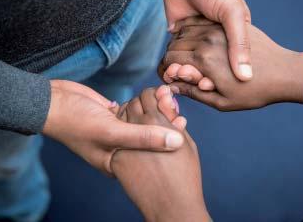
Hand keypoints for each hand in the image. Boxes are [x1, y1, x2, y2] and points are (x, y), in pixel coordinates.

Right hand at [42, 80, 183, 175]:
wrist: (52, 102)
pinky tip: (159, 93)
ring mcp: (117, 130)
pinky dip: (147, 101)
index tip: (182, 124)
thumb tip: (178, 142)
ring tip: (168, 96)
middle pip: (150, 137)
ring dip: (157, 109)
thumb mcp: (112, 132)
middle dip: (166, 121)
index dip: (168, 142)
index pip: (151, 156)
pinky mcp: (115, 114)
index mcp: (118, 162)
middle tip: (177, 107)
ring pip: (145, 121)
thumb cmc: (76, 123)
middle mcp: (119, 148)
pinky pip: (137, 109)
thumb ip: (144, 138)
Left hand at [112, 86, 209, 221]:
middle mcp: (136, 131)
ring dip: (132, 118)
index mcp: (157, 123)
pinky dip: (126, 138)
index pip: (149, 95)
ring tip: (145, 124)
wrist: (173, 207)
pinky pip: (118, 142)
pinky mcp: (116, 161)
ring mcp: (123, 146)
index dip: (155, 94)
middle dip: (143, 103)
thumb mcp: (186, 144)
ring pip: (123, 121)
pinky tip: (135, 142)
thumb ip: (175, 122)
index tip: (161, 97)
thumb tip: (170, 106)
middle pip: (134, 105)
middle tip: (153, 109)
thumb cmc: (185, 176)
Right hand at [158, 17, 302, 110]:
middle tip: (177, 70)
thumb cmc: (256, 93)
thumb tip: (173, 87)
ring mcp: (218, 28)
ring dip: (179, 43)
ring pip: (184, 31)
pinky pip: (200, 23)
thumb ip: (194, 93)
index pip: (169, 60)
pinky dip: (191, 31)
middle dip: (170, 57)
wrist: (286, 72)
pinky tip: (196, 43)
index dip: (165, 70)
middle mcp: (207, 39)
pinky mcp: (228, 23)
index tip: (170, 78)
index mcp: (203, 59)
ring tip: (185, 58)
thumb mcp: (223, 102)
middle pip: (174, 45)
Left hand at [164, 0, 252, 80]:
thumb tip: (246, 77)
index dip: (215, 80)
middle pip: (202, 69)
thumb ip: (239, 44)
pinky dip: (169, 61)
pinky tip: (168, 68)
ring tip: (176, 74)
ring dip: (180, 71)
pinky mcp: (176, 29)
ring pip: (185, 62)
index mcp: (231, 38)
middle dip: (196, 77)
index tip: (209, 85)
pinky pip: (172, 51)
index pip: (224, 69)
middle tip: (190, 79)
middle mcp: (212, 40)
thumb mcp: (234, 15)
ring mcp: (193, 36)